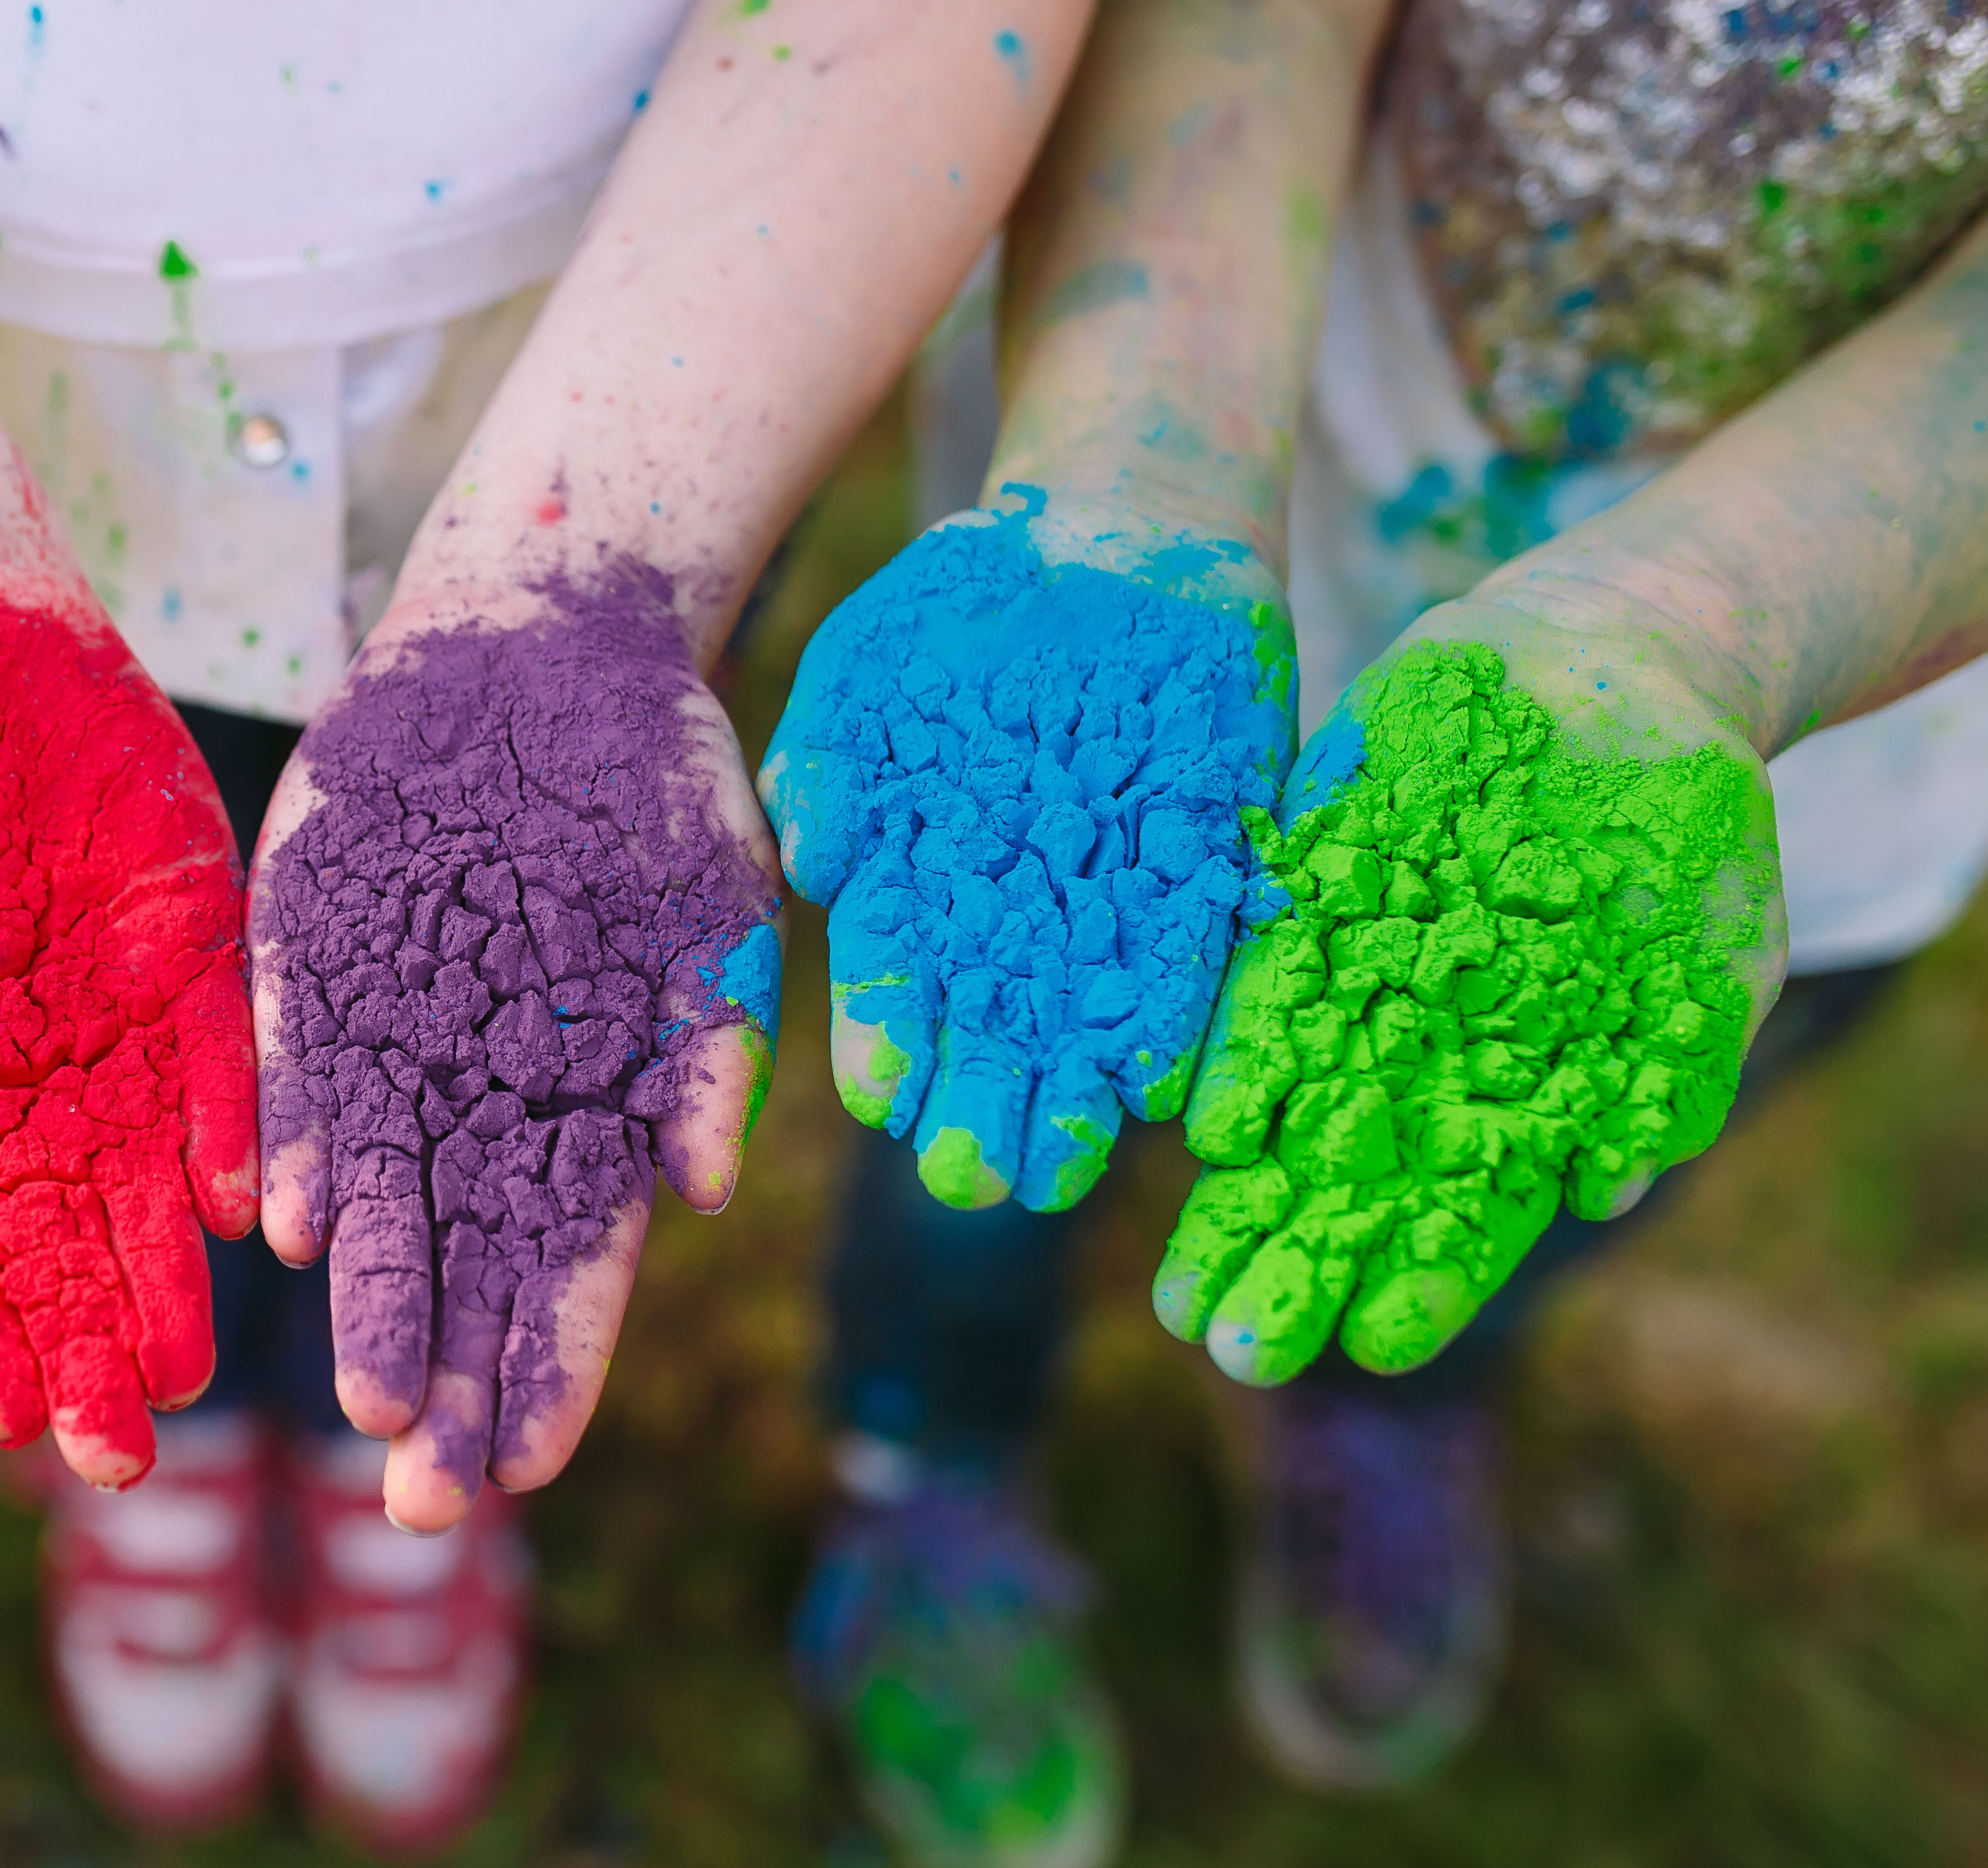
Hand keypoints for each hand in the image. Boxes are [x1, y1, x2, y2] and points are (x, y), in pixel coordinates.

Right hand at [0, 578, 256, 1488]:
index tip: (7, 1420)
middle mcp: (15, 1060)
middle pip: (51, 1231)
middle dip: (82, 1343)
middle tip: (121, 1451)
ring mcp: (107, 1005)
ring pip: (141, 1174)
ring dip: (164, 1276)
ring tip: (192, 1379)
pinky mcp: (190, 933)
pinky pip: (219, 1047)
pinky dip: (230, 1122)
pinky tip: (242, 1209)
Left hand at [249, 564, 783, 1530]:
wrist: (540, 650)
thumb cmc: (656, 784)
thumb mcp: (713, 901)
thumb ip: (713, 1042)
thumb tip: (701, 1182)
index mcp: (580, 1111)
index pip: (567, 1276)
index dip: (552, 1374)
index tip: (530, 1468)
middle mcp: (478, 1104)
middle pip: (463, 1275)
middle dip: (447, 1387)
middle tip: (425, 1502)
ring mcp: (391, 1046)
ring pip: (375, 1207)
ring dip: (372, 1302)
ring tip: (366, 1405)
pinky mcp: (310, 971)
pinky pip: (297, 1078)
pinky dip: (297, 1148)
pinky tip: (289, 1225)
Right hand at [762, 495, 1294, 1211]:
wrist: (1117, 537)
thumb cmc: (968, 605)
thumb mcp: (873, 668)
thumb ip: (830, 765)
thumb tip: (813, 868)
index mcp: (915, 881)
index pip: (892, 985)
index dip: (885, 1046)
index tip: (884, 1101)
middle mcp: (1005, 916)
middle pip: (986, 1035)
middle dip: (975, 1110)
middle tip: (969, 1180)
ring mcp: (1105, 906)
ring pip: (1081, 1030)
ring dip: (1069, 1108)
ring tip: (1059, 1178)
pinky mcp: (1203, 882)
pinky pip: (1191, 975)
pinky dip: (1176, 1037)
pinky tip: (1161, 1095)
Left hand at [1154, 592, 1785, 1384]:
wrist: (1608, 670)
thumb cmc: (1679, 828)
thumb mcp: (1706, 952)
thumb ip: (1666, 1077)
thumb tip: (1608, 1191)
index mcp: (1515, 1096)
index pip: (1457, 1221)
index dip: (1418, 1287)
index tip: (1376, 1347)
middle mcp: (1419, 1061)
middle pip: (1349, 1196)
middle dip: (1293, 1274)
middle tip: (1236, 1352)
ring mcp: (1353, 989)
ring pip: (1282, 1128)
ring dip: (1235, 1213)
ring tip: (1179, 1303)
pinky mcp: (1303, 907)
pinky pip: (1258, 1003)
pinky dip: (1233, 1071)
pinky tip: (1205, 1134)